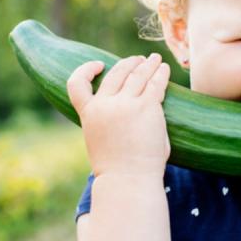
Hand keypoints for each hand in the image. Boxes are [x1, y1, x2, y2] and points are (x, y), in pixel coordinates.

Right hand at [67, 53, 171, 178]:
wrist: (128, 180)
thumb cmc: (117, 168)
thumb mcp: (101, 141)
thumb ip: (106, 122)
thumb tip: (118, 114)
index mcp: (89, 113)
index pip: (76, 84)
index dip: (85, 70)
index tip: (98, 65)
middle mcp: (105, 105)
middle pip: (117, 73)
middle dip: (129, 63)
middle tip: (139, 60)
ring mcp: (126, 104)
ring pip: (138, 75)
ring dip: (147, 64)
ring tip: (154, 60)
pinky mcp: (147, 107)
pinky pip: (155, 84)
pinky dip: (160, 74)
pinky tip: (164, 69)